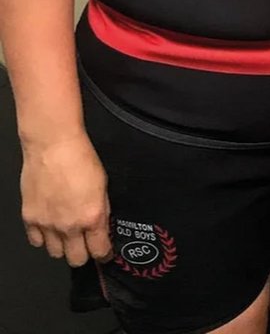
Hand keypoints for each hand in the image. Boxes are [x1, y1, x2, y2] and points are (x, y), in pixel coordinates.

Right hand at [20, 133, 111, 265]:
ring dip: (62, 245)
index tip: (104, 251)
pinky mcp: (30, 219)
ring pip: (55, 253)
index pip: (99, 251)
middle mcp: (69, 225)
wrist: (53, 145)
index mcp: (92, 216)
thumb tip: (103, 227)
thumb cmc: (80, 158)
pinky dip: (43, 237)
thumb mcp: (103, 184)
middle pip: (76, 260)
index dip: (104, 253)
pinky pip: (37, 241)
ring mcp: (47, 224)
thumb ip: (102, 210)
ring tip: (66, 231)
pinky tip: (49, 225)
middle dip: (83, 253)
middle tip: (85, 243)